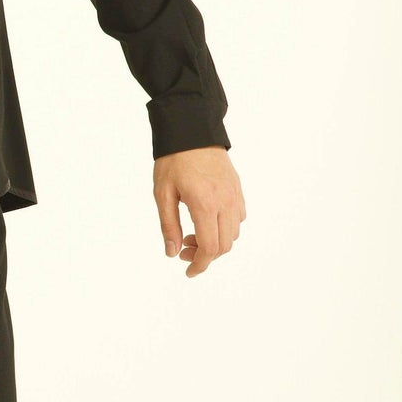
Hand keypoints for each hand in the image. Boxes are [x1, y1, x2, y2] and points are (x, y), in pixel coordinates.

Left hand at [154, 147, 244, 276]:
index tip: (188, 271)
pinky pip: (239, 218)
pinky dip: (225, 228)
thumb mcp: (163, 193)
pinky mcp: (238, 189)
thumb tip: (172, 252)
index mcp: (205, 204)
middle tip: (184, 249)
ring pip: (234, 234)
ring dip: (216, 242)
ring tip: (193, 234)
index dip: (200, 265)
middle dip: (205, 255)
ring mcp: (235, 196)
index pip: (210, 248)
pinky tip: (208, 220)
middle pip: (224, 245)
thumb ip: (169, 225)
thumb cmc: (173, 160)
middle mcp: (225, 202)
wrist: (192, 130)